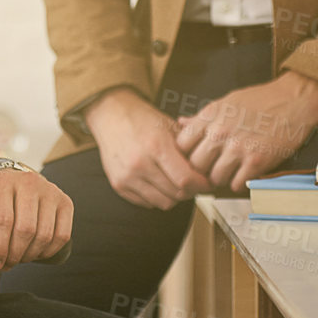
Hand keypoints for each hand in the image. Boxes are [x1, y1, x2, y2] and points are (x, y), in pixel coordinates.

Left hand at [0, 168, 72, 269]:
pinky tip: (35, 251)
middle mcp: (29, 182)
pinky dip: (48, 251)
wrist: (12, 184)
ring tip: (18, 256)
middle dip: (15, 254)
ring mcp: (50, 191)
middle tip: (7, 263)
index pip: (3, 221)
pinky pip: (62, 236)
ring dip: (30, 255)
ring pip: (44, 235)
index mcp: (2, 182)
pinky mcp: (65, 202)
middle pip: (26, 230)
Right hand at [85, 86, 211, 208]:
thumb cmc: (141, 119)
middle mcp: (140, 163)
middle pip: (176, 193)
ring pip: (163, 202)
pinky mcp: (118, 184)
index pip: (186, 179)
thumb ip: (189, 149)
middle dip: (190, 191)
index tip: (206, 182)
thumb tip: (207, 170)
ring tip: (175, 182)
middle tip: (193, 183)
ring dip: (174, 196)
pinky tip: (158, 182)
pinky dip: (156, 197)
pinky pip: (147, 203)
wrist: (110, 115)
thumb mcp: (169, 126)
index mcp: (156, 146)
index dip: (201, 184)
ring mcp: (127, 176)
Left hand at [173, 71, 317, 192]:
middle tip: (210, 169)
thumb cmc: (260, 100)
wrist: (293, 100)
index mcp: (210, 116)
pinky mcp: (257, 161)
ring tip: (228, 171)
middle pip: (195, 165)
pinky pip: (236, 184)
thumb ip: (202, 117)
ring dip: (220, 178)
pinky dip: (238, 182)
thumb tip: (180, 123)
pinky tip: (243, 173)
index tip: (193, 157)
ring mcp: (238, 148)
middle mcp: (220, 132)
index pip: (181, 144)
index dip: (185, 154)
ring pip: (214, 178)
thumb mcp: (225, 102)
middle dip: (202, 170)